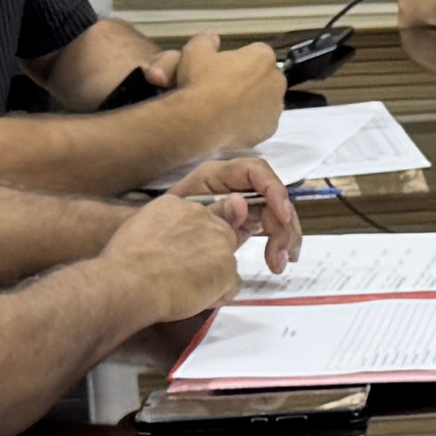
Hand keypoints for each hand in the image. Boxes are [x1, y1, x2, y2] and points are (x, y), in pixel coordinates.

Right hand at [154, 38, 290, 152]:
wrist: (200, 123)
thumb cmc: (201, 83)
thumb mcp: (195, 52)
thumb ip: (206, 40)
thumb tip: (213, 37)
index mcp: (263, 57)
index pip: (256, 53)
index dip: (239, 60)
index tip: (224, 69)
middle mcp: (276, 80)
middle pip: (264, 77)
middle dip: (250, 81)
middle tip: (225, 89)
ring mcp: (276, 107)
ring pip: (265, 100)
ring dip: (252, 102)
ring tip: (227, 109)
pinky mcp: (270, 129)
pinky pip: (261, 122)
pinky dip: (251, 122)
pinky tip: (232, 124)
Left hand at [172, 155, 305, 271]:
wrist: (151, 251)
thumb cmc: (160, 227)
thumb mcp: (183, 215)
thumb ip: (213, 210)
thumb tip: (240, 204)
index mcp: (217, 177)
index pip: (255, 171)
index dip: (273, 189)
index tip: (282, 216)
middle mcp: (235, 187)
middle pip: (271, 197)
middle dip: (282, 224)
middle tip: (281, 254)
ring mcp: (243, 205)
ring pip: (276, 214)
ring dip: (284, 238)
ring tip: (278, 264)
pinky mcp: (246, 223)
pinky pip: (270, 229)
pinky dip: (278, 245)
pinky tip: (278, 262)